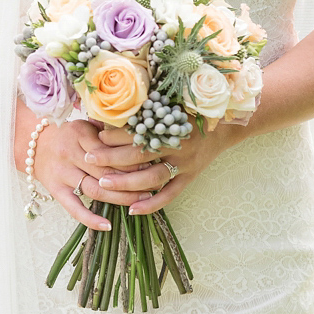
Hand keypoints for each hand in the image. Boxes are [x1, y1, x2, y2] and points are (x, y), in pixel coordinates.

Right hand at [29, 117, 161, 230]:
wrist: (35, 146)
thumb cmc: (68, 134)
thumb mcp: (85, 124)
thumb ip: (108, 130)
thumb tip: (138, 135)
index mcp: (79, 134)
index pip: (109, 150)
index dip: (131, 160)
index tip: (151, 164)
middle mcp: (69, 154)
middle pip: (105, 171)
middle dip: (131, 179)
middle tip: (154, 184)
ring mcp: (62, 174)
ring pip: (94, 190)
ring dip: (119, 197)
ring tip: (142, 201)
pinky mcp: (56, 191)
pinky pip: (74, 208)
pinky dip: (90, 219)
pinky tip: (108, 226)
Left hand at [82, 121, 228, 214]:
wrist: (223, 126)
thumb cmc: (191, 111)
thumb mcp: (171, 103)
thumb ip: (146, 107)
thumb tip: (112, 108)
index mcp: (170, 123)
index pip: (137, 130)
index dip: (115, 133)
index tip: (95, 133)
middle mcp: (177, 144)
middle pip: (140, 154)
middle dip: (112, 157)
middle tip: (89, 159)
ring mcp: (185, 163)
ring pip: (152, 177)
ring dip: (126, 182)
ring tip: (103, 183)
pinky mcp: (190, 177)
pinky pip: (169, 195)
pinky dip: (151, 204)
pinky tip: (132, 210)